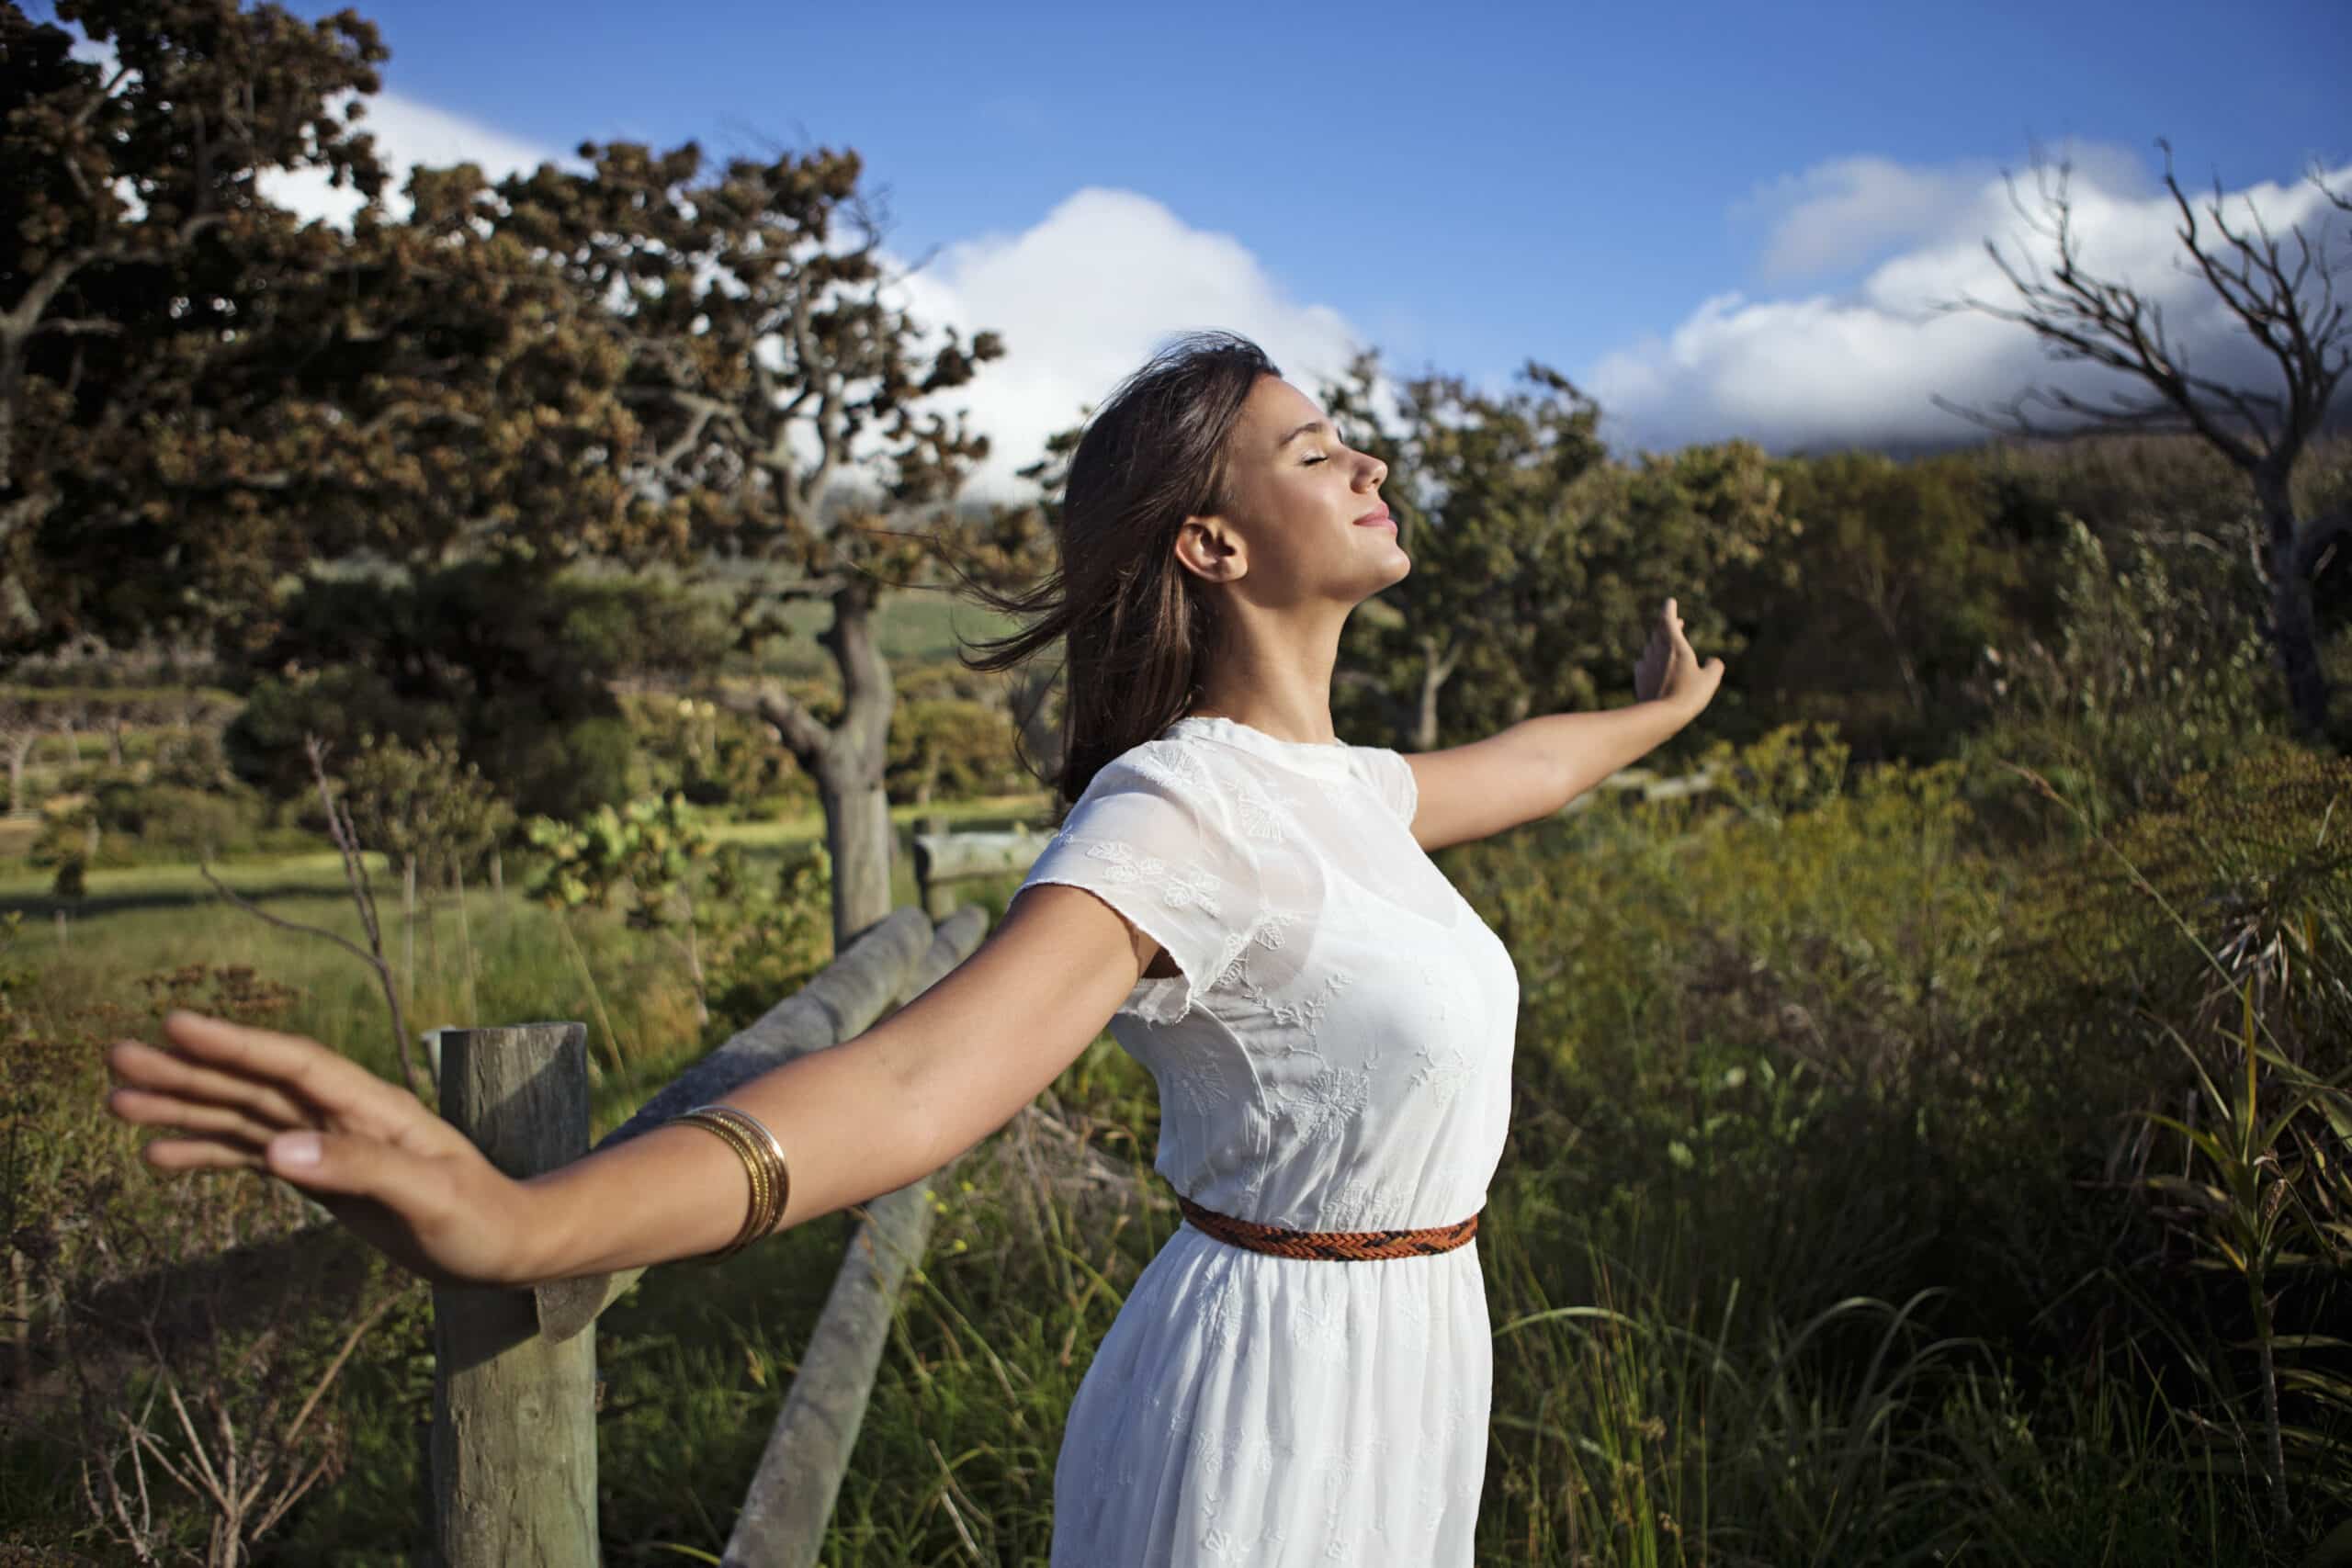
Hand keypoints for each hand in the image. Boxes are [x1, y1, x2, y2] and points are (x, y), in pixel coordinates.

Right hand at [103, 1011, 539, 1287]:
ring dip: (184, 1106)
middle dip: (188, 1070)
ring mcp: (330, 1142)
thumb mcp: (427, 1197)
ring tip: (116, 1100)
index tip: (175, 1024)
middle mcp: (345, 1115)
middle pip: (256, 1083)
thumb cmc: (479, 1219)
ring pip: (245, 1115)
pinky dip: (206, 1151)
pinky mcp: (324, 1174)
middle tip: (115, 1056)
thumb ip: (358, 1169)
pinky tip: (158, 1155)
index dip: (237, 1045)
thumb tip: (277, 1152)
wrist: (506, 1244)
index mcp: (374, 1108)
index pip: (295, 1064)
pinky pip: (253, 1154)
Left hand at [1633, 596, 1724, 716]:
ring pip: (1651, 647)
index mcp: (1675, 646)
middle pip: (1659, 632)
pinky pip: (1644, 663)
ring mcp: (1646, 664)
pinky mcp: (1639, 677)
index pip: (1668, 620)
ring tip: (1666, 643)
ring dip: (1659, 642)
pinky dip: (1651, 660)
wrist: (1661, 716)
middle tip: (1673, 621)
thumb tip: (1713, 662)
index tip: (1670, 601)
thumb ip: (1715, 667)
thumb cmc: (1689, 695)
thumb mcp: (1710, 680)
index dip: (1669, 609)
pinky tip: (1652, 664)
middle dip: (1666, 625)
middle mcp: (1657, 651)